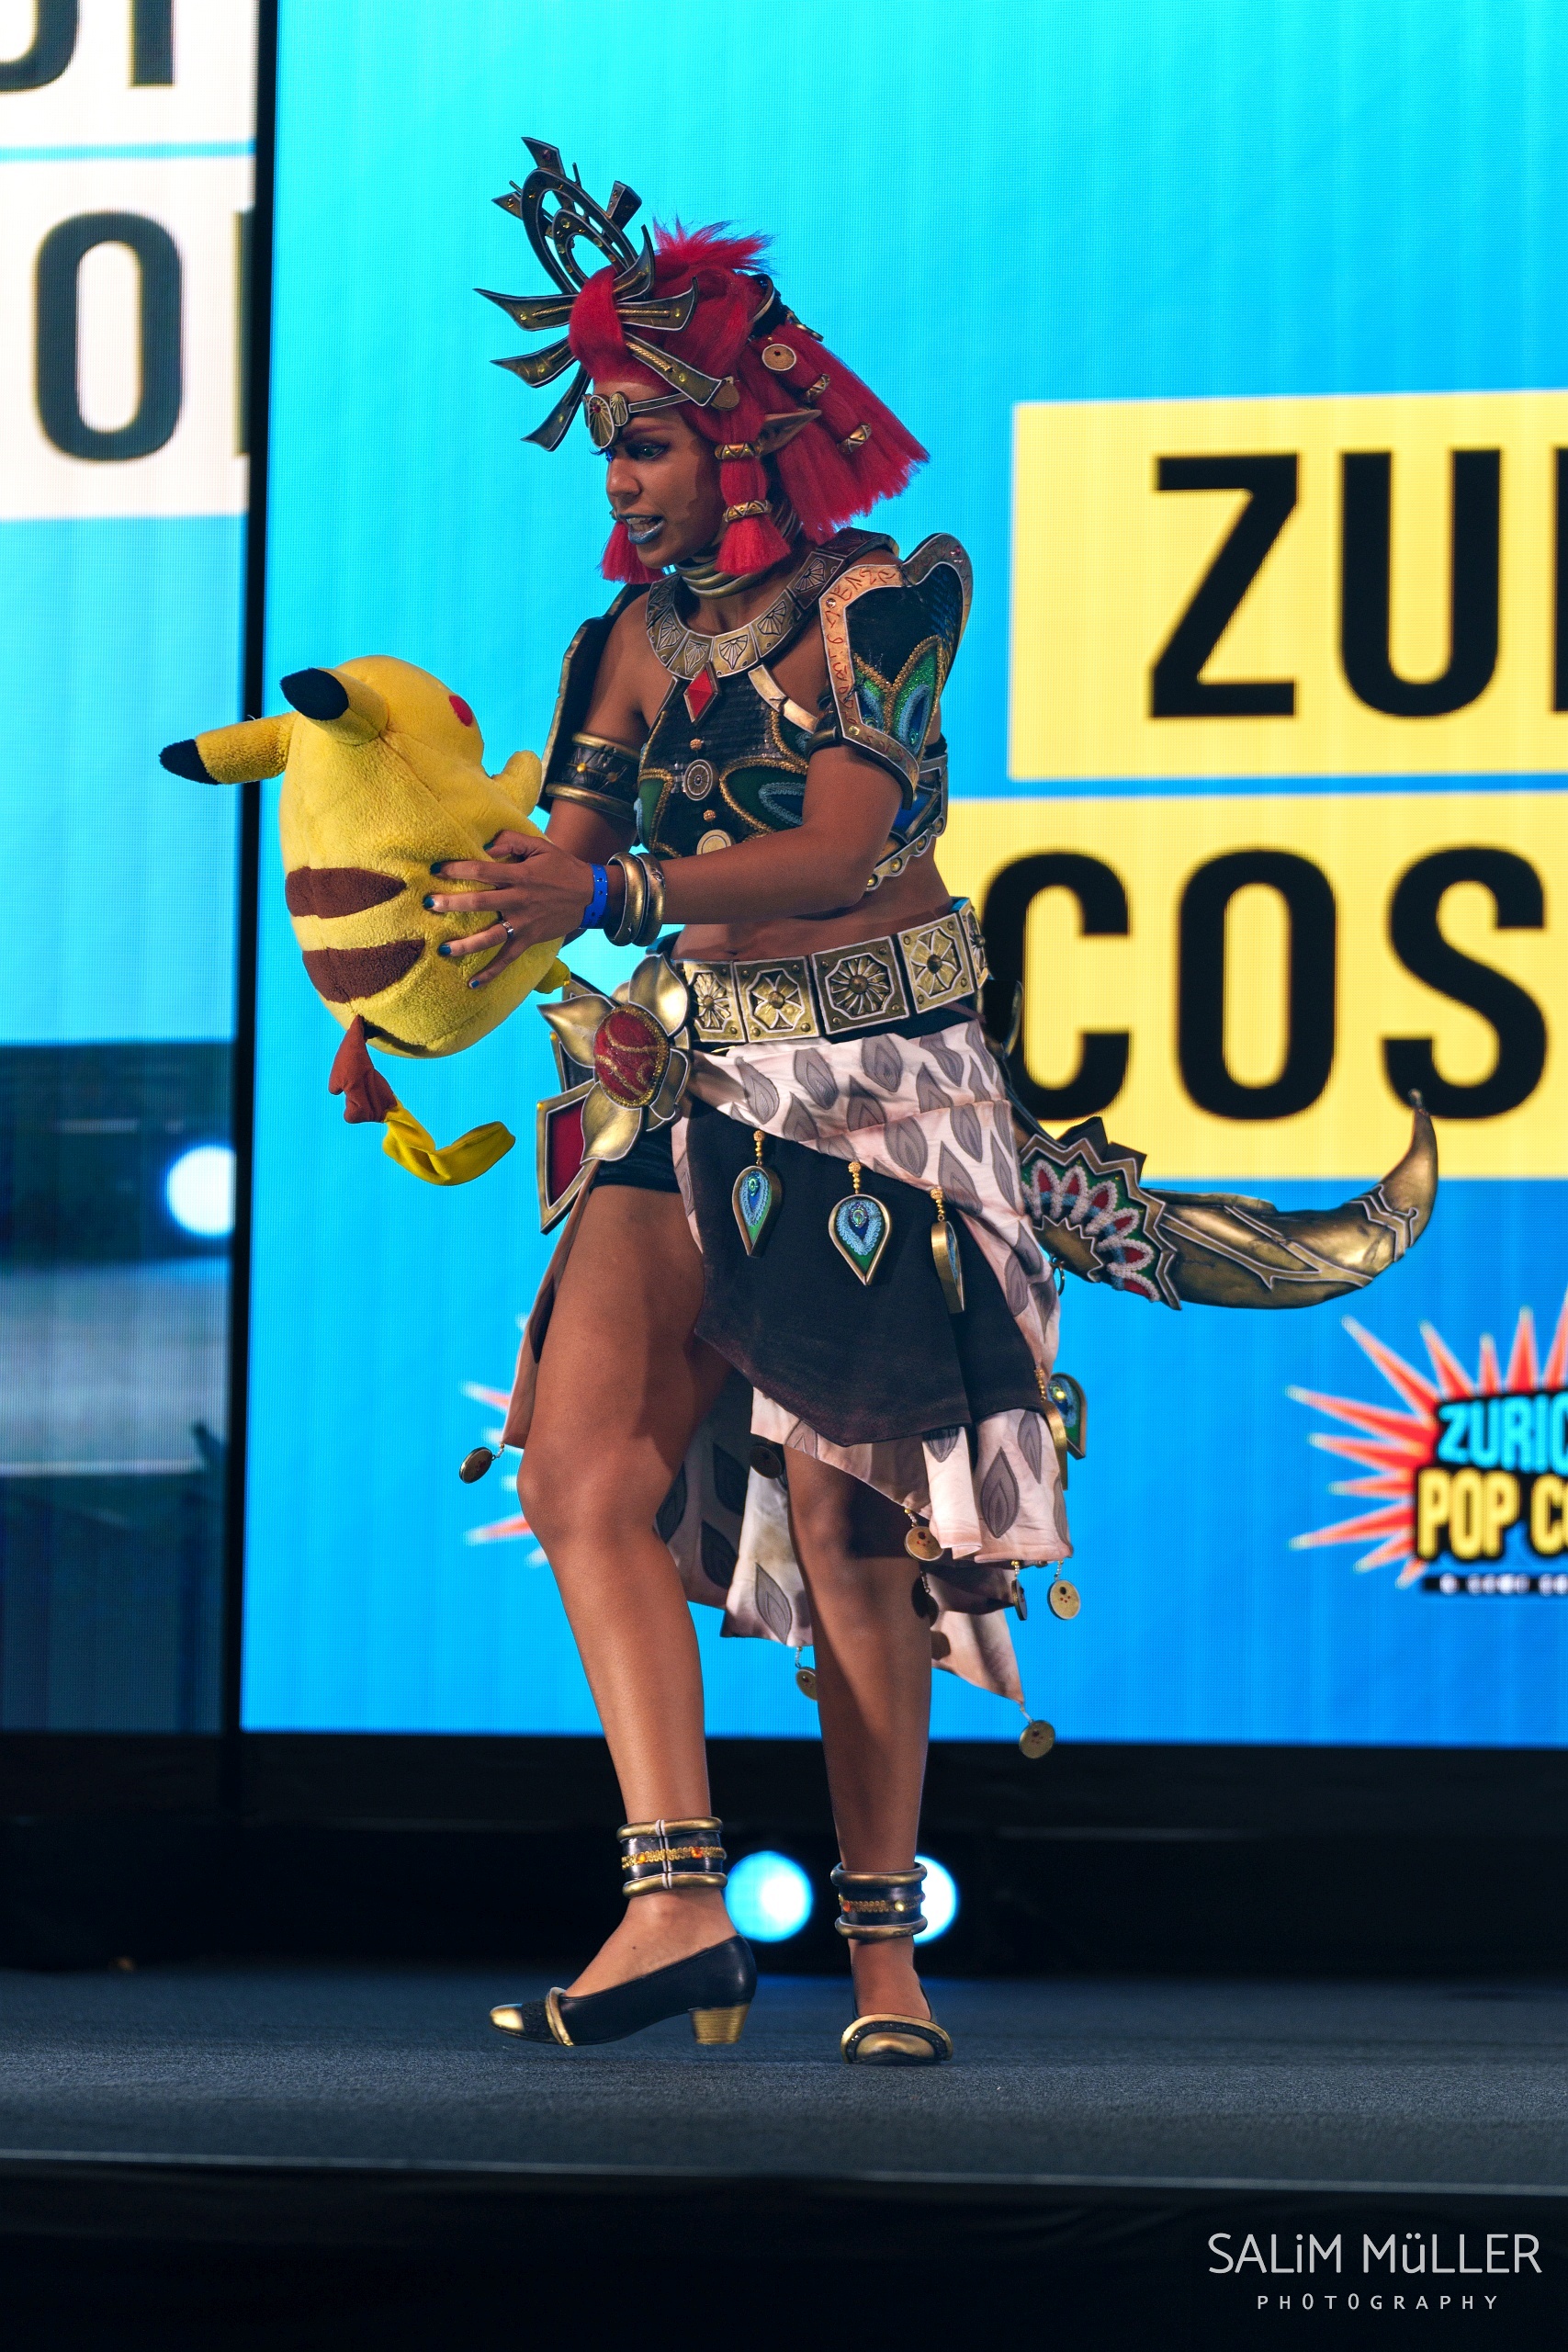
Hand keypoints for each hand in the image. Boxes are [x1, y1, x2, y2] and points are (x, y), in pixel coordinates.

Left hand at [425, 829, 592, 988]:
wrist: (590, 894)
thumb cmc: (561, 868)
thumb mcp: (540, 846)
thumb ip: (512, 840)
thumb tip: (485, 846)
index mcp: (519, 876)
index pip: (482, 871)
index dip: (457, 869)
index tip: (436, 869)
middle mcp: (518, 901)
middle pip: (479, 903)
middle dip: (452, 904)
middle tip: (429, 904)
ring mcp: (523, 924)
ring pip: (490, 937)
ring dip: (466, 944)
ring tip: (444, 949)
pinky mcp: (528, 940)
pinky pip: (507, 959)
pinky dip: (491, 973)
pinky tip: (473, 983)